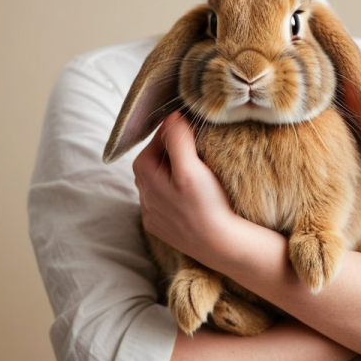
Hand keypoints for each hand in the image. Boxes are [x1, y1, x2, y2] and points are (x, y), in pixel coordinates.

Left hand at [133, 111, 238, 261]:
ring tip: (199, 174)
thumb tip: (172, 116)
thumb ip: (177, 139)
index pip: (158, 138)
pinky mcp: (160, 225)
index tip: (197, 130)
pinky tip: (194, 197)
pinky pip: (167, 199)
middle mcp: (141, 192)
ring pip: (162, 179)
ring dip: (177, 172)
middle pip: (158, 158)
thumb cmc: (206, 206)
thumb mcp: (190, 167)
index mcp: (143, 172)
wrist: (219, 245)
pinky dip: (178, 193)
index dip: (178, 131)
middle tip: (201, 151)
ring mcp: (150, 210)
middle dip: (177, 151)